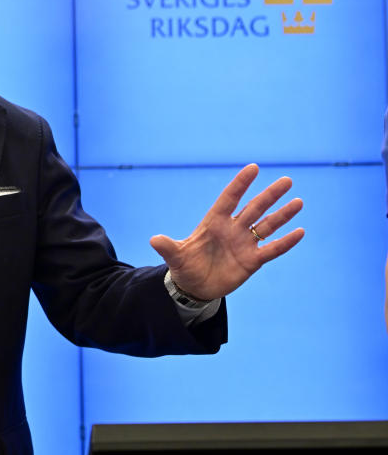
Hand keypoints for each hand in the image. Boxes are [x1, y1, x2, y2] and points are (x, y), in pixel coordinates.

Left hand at [149, 164, 303, 300]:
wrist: (195, 286)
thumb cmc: (185, 266)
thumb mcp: (175, 257)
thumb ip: (168, 247)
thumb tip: (153, 240)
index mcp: (214, 223)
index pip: (230, 198)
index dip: (240, 184)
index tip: (253, 168)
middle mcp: (232, 229)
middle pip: (254, 208)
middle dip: (269, 195)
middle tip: (287, 180)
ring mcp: (244, 244)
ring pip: (267, 225)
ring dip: (282, 214)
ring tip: (298, 201)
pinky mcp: (252, 261)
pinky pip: (272, 249)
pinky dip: (286, 242)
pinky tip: (300, 232)